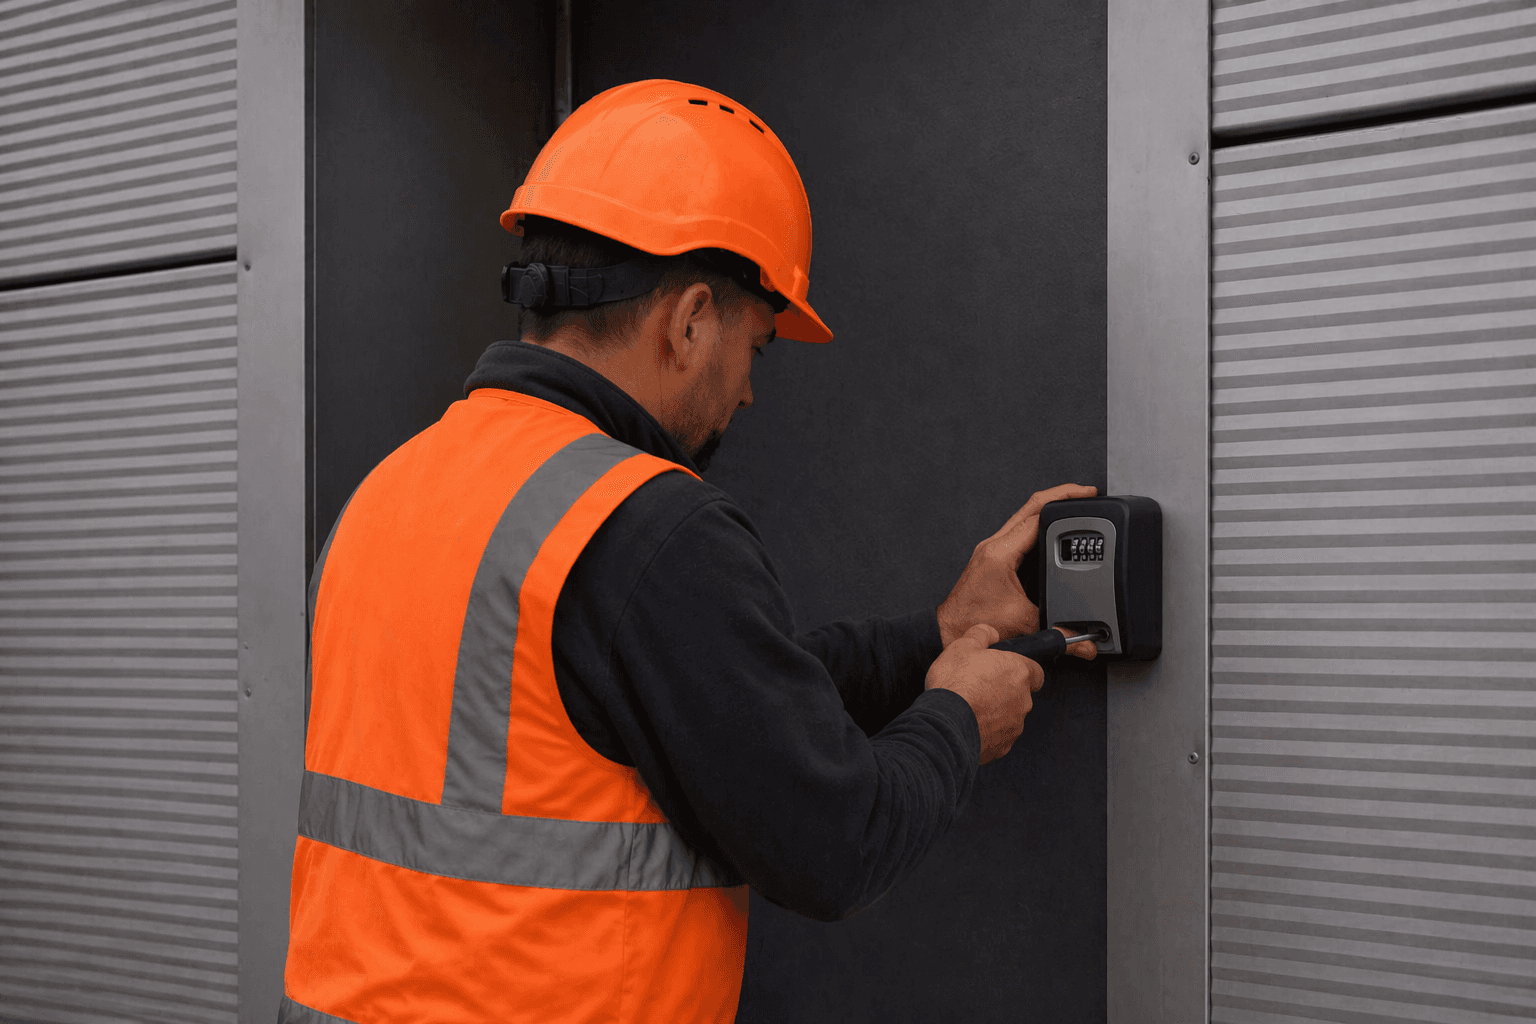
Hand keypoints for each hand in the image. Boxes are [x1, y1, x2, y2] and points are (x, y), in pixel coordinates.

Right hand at [925, 623, 1042, 763]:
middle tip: (980, 687)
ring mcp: (1014, 725)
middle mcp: (1022, 700)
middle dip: (1004, 691)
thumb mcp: (962, 646)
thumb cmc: (955, 685)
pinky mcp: (1003, 746)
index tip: (1008, 671)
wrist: (945, 723)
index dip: (1022, 669)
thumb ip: (981, 634)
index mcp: (1018, 672)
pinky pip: (998, 736)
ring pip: (1010, 716)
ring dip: (995, 712)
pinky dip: (987, 730)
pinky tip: (969, 724)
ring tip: (971, 707)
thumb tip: (989, 632)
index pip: (1036, 671)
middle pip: (1020, 694)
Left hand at [936, 483, 1097, 657]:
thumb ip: (1058, 630)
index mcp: (1000, 553)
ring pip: (1023, 517)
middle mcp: (994, 546)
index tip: (1085, 497)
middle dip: (1060, 496)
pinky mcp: (994, 557)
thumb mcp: (1025, 624)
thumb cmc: (974, 624)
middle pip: (1030, 507)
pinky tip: (1052, 529)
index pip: (1036, 517)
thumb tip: (1084, 640)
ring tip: (1071, 505)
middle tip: (1085, 492)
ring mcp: (992, 549)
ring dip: (1047, 508)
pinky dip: (1038, 526)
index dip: (1063, 504)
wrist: (950, 631)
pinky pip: (1019, 531)